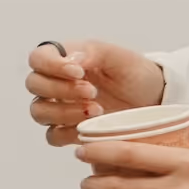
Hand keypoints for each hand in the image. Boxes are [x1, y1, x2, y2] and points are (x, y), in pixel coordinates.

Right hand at [25, 40, 166, 146]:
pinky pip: (53, 135)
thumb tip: (70, 59)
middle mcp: (56, 83)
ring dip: (63, 111)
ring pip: (39, 111)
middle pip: (34, 84)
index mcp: (64, 59)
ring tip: (96, 110)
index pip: (38, 58)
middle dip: (61, 89)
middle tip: (92, 91)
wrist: (154, 99)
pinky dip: (67, 133)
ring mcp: (60, 108)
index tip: (78, 72)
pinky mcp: (69, 131)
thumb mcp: (118, 56)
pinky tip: (90, 127)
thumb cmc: (133, 73)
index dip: (51, 65)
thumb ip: (93, 52)